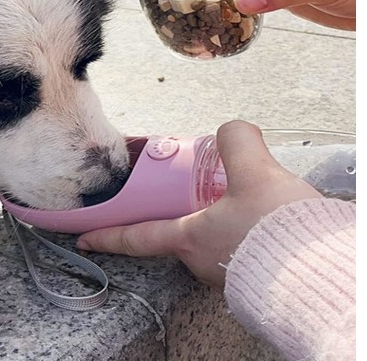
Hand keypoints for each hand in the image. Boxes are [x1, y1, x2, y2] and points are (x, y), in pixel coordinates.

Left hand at [76, 120, 321, 289]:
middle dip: (175, 213)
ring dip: (214, 219)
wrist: (323, 274)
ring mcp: (228, 273)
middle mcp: (202, 261)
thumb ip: (236, 141)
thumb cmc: (278, 233)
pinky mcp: (254, 276)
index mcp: (189, 239)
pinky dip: (239, 230)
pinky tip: (260, 217)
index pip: (137, 237)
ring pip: (210, 239)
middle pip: (176, 232)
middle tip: (186, 194)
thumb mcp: (255, 173)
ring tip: (238, 199)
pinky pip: (237, 248)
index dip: (108, 235)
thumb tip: (232, 130)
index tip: (84, 238)